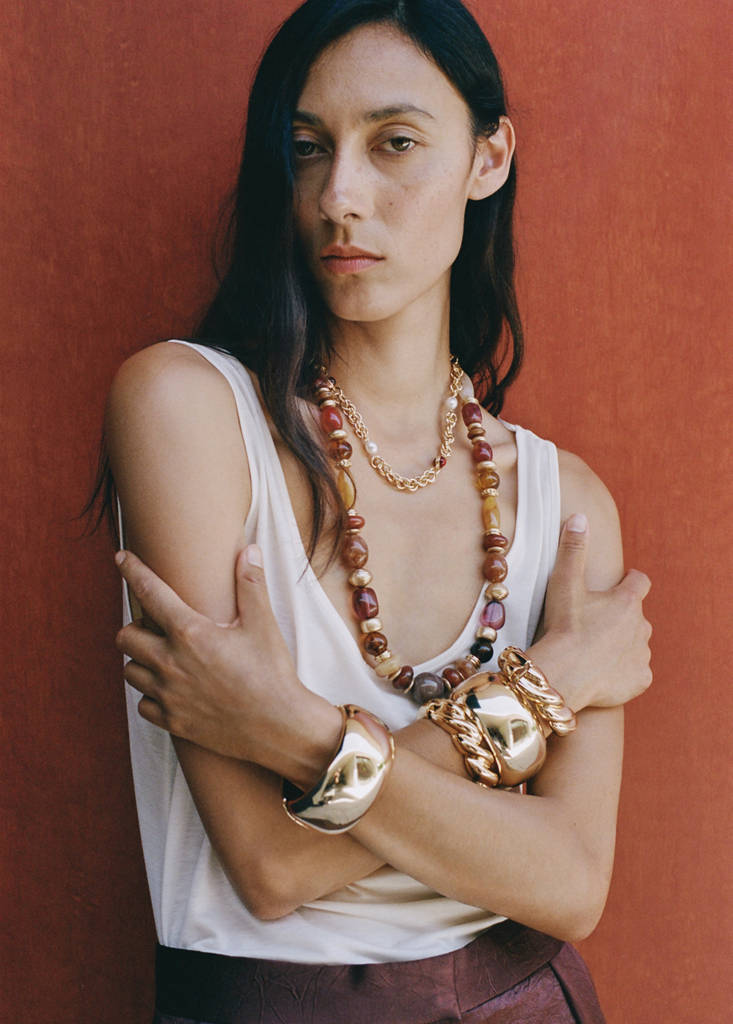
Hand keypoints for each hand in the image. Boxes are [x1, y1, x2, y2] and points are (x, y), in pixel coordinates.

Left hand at [114, 545, 340, 780]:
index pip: (150, 592)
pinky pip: (143, 704)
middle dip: (136, 627)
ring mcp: (168, 695)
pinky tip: (172, 689)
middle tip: (157, 627)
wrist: (279, 727)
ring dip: (141, 661)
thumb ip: (251, 584)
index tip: (121, 557)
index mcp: (191, 633)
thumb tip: (249, 550)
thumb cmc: (272, 673)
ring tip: (165, 658)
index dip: (132, 570)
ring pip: (130, 671)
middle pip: (125, 636)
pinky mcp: (172, 721)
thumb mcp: (264, 625)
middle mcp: (171, 663)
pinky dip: (151, 695)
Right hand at [529, 514, 651, 711]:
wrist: (564, 674)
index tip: (622, 582)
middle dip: (621, 618)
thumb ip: (573, 549)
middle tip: (595, 624)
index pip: (640, 582)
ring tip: (596, 652)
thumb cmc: (564, 626)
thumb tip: (579, 517)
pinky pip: (636, 674)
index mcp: (626, 601)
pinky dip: (624, 673)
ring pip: (636, 645)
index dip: (631, 580)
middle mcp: (641, 626)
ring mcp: (642, 655)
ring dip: (622, 645)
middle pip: (636, 616)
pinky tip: (604, 674)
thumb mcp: (564, 583)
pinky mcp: (640, 680)